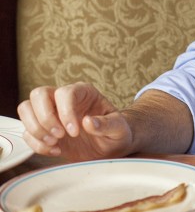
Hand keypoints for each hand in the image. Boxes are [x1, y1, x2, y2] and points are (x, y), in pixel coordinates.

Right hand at [17, 82, 133, 160]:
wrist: (110, 146)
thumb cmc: (116, 133)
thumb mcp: (119, 129)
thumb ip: (106, 124)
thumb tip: (88, 121)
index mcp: (84, 92)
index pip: (65, 92)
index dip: (66, 112)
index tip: (74, 132)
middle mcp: (64, 99)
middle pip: (38, 94)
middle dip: (45, 117)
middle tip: (60, 135)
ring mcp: (51, 113)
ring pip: (26, 108)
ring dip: (36, 129)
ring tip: (55, 143)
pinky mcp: (43, 130)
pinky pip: (26, 132)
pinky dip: (36, 144)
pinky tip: (56, 150)